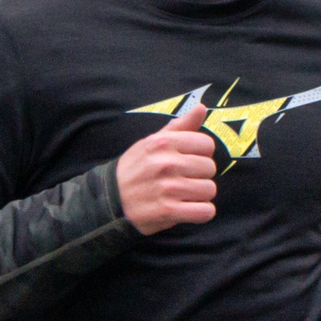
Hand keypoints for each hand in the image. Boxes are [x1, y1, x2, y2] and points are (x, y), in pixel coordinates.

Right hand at [117, 102, 218, 235]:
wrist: (110, 199)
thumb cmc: (136, 167)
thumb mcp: (153, 141)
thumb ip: (180, 126)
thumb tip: (202, 107)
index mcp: (163, 142)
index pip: (207, 145)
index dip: (200, 154)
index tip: (187, 161)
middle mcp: (166, 163)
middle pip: (210, 168)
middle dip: (200, 175)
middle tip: (183, 180)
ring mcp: (168, 188)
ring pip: (209, 190)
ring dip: (200, 195)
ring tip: (183, 195)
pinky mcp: (168, 211)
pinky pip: (205, 211)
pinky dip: (200, 213)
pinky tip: (187, 209)